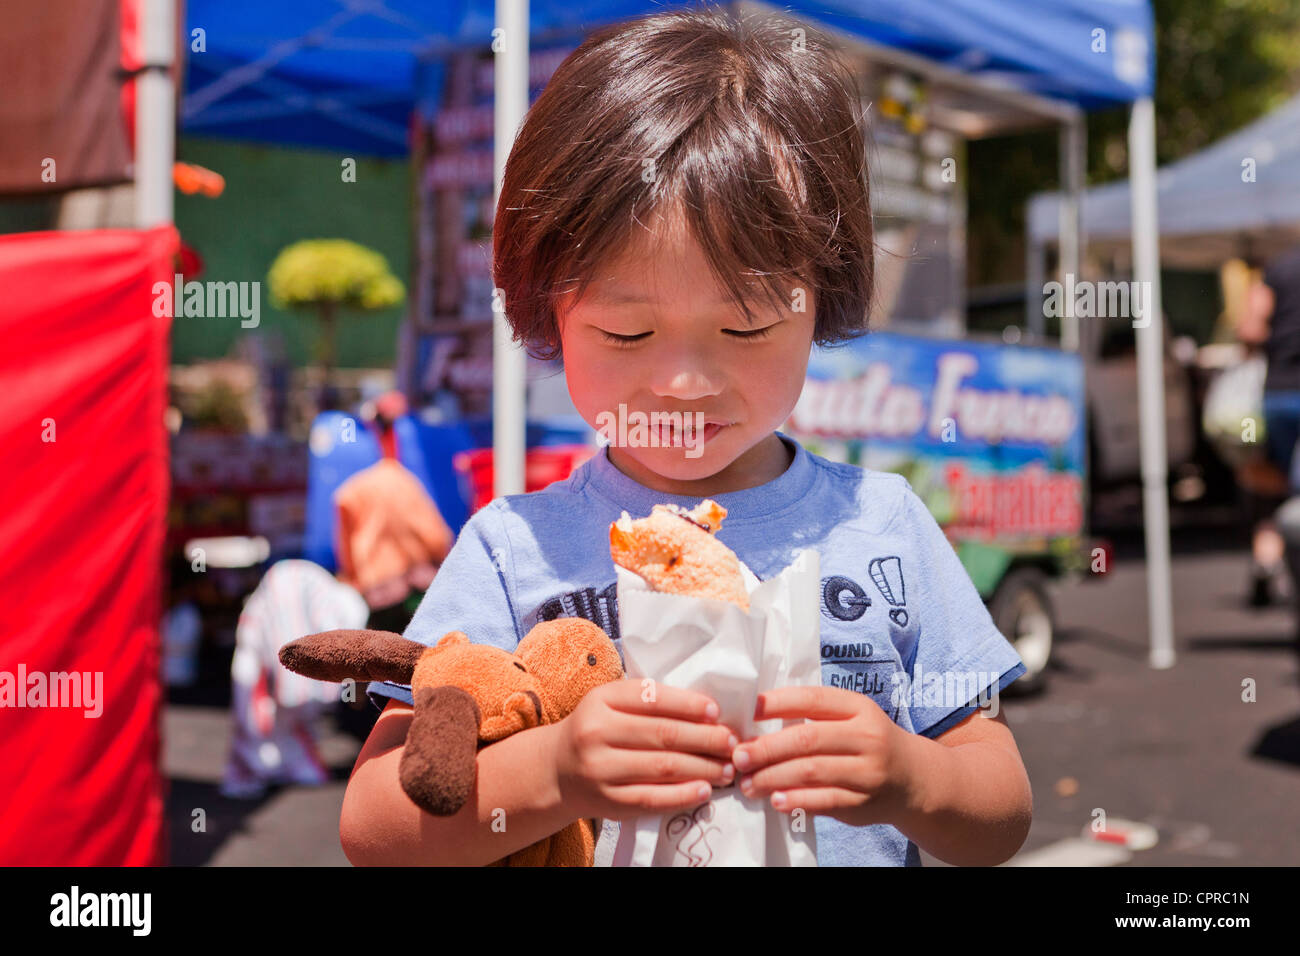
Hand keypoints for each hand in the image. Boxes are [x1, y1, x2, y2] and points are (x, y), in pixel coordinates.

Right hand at [551, 679, 737, 820]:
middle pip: (663, 734)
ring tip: (726, 768)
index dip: (688, 705)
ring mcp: (601, 769)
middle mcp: (596, 732)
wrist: (557, 771)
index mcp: (601, 700)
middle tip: (732, 742)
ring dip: (702, 768)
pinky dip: (683, 795)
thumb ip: (648, 702)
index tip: (716, 712)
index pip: (652, 697)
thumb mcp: (611, 704)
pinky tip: (704, 790)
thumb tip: (707, 711)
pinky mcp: (608, 802)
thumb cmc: (597, 730)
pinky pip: (653, 798)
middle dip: (705, 739)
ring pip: (663, 767)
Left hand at [731, 685, 914, 827]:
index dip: (777, 704)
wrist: (911, 778)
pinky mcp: (864, 803)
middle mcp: (867, 737)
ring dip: (773, 778)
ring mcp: (868, 772)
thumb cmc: (866, 741)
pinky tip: (776, 800)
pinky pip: (824, 801)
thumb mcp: (850, 717)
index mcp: (858, 708)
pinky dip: (796, 800)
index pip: (812, 700)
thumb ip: (813, 715)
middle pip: (808, 739)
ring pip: (812, 772)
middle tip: (739, 757)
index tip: (748, 712)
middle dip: (767, 748)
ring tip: (748, 783)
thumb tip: (756, 720)